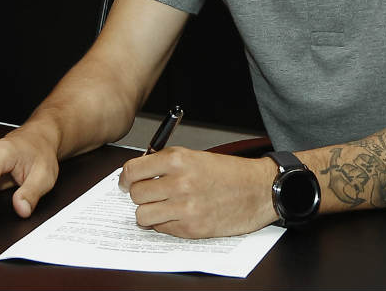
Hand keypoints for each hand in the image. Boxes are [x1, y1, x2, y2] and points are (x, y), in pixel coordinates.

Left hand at [118, 146, 278, 237]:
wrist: (259, 190)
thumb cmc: (230, 173)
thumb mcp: (196, 156)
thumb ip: (166, 163)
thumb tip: (137, 173)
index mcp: (178, 159)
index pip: (132, 170)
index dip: (125, 178)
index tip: (126, 182)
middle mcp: (179, 183)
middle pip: (135, 194)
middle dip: (140, 195)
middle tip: (149, 194)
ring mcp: (185, 208)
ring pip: (142, 216)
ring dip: (149, 213)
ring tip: (161, 208)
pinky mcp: (191, 228)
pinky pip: (161, 229)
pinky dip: (166, 224)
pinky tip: (179, 215)